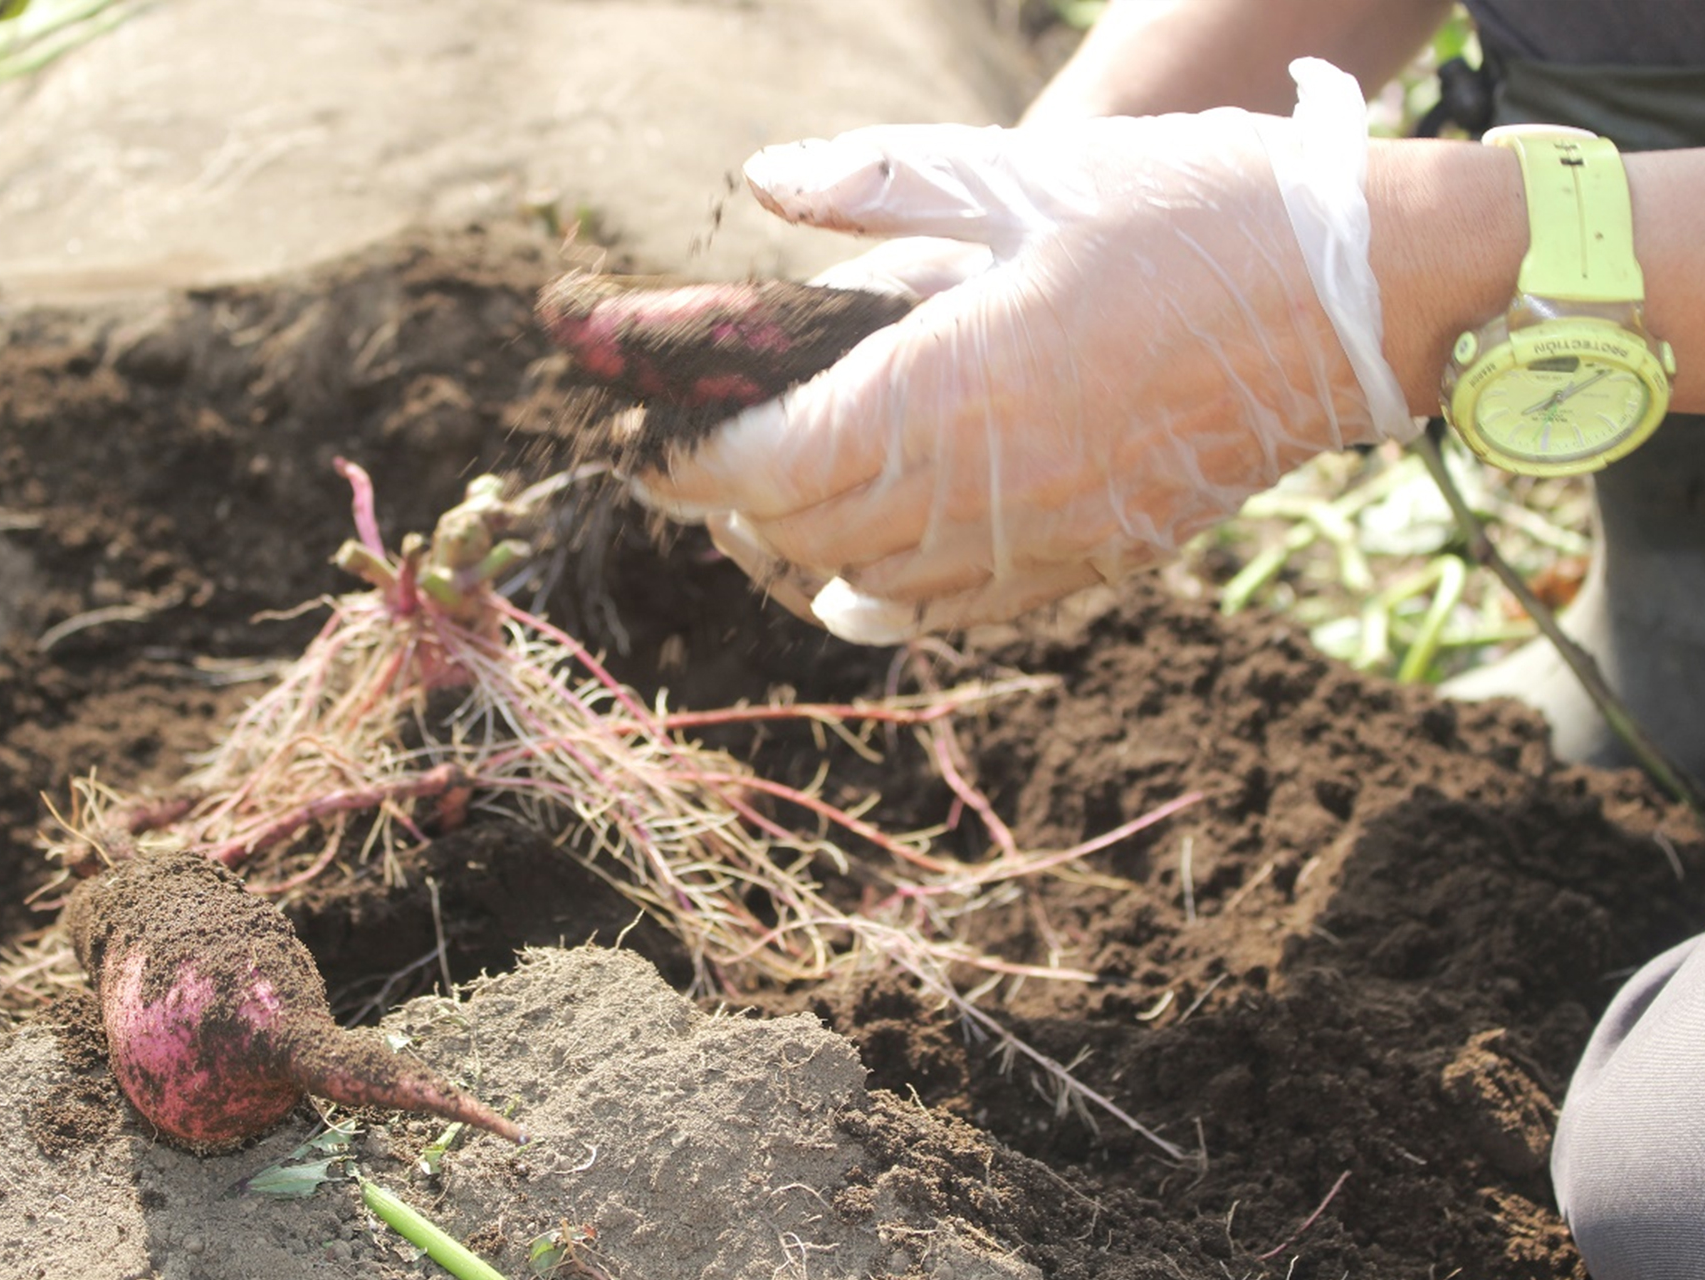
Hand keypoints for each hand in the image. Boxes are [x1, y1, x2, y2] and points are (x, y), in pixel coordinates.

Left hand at [636, 60, 1413, 643]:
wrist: (1363, 291)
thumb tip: (763, 179)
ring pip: (875, 587)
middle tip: (698, 468)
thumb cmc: (1193, 210)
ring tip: (771, 516)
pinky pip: (961, 612)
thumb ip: (880, 184)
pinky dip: (892, 600)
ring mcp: (1045, 536)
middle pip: (808, 535)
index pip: (774, 463)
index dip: (694, 463)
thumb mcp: (1028, 173)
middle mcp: (986, 486)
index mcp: (951, 386)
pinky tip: (864, 582)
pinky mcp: (1098, 558)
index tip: (651, 447)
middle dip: (732, 507)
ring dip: (802, 557)